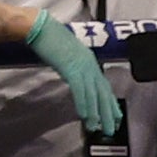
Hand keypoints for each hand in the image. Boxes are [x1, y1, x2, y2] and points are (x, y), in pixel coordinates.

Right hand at [24, 13, 124, 139]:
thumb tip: (75, 80)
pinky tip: (84, 116)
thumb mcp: (66, 55)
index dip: (110, 102)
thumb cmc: (50, 39)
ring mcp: (81, 66)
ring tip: (97, 128)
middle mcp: (90, 64)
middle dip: (108, 112)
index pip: (104, 86)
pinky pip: (79, 89)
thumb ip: (73, 67)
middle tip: (111, 129)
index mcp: (89, 61)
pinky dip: (83, 103)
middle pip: (102, 92)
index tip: (115, 117)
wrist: (41, 27)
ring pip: (93, 93)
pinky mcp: (71, 68)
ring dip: (96, 113)